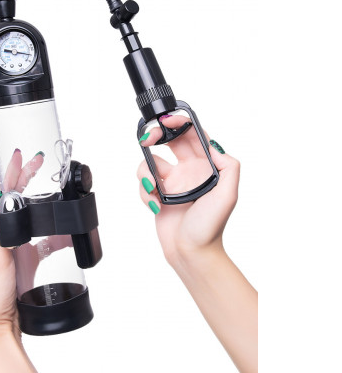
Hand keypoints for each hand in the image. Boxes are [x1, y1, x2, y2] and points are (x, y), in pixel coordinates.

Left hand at [0, 149, 43, 338]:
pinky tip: (65, 234)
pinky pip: (40, 239)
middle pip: (12, 200)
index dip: (9, 174)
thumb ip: (2, 230)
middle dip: (26, 181)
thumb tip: (10, 202)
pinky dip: (53, 234)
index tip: (21, 156)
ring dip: (42, 206)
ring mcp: (10, 246)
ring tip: (55, 194)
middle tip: (40, 164)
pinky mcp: (22, 258)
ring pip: (28, 218)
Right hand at [137, 114, 239, 263]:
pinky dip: (145, 192)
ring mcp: (172, 182)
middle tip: (146, 139)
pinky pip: (143, 182)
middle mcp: (189, 170)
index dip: (180, 123)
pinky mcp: (157, 193)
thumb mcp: (228, 194)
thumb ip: (228, 165)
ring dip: (146, 172)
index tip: (166, 121)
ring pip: (150, 162)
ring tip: (153, 188)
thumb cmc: (210, 227)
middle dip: (155, 137)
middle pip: (168, 141)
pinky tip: (155, 205)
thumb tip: (213, 145)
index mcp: (206, 166)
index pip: (192, 136)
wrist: (191, 252)